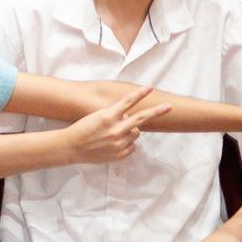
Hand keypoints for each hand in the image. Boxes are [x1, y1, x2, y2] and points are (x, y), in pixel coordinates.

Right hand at [50, 88, 166, 165]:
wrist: (72, 147)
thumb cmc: (82, 128)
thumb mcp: (97, 116)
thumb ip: (115, 115)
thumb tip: (130, 116)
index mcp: (109, 116)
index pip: (128, 101)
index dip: (140, 93)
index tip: (150, 86)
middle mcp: (116, 129)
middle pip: (142, 118)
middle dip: (157, 111)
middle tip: (169, 107)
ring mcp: (119, 143)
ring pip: (136, 133)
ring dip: (130, 130)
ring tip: (114, 133)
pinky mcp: (120, 154)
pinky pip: (131, 146)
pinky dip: (126, 143)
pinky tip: (113, 143)